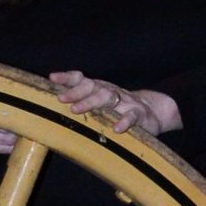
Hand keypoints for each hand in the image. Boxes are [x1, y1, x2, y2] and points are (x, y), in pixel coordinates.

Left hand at [49, 71, 182, 137]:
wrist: (152, 112)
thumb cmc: (118, 109)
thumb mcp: (100, 102)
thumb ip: (82, 101)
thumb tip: (55, 101)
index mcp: (98, 89)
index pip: (82, 79)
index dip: (68, 77)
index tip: (52, 77)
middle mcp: (109, 92)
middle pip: (92, 87)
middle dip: (75, 92)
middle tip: (61, 99)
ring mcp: (125, 102)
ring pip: (107, 97)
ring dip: (91, 102)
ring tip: (76, 110)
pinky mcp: (139, 114)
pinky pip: (131, 116)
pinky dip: (124, 121)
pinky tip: (116, 128)